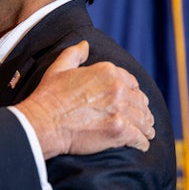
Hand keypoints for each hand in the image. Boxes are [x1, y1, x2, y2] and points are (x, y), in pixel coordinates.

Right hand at [15, 40, 155, 158]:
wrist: (43, 122)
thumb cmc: (48, 96)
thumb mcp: (59, 68)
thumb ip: (74, 54)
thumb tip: (85, 44)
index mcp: (106, 71)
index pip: (132, 82)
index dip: (132, 92)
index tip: (132, 101)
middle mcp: (117, 88)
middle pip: (140, 101)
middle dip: (142, 110)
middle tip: (142, 119)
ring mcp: (119, 110)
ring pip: (143, 120)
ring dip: (145, 127)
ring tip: (145, 132)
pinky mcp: (119, 131)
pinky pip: (140, 138)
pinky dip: (142, 142)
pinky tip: (141, 144)